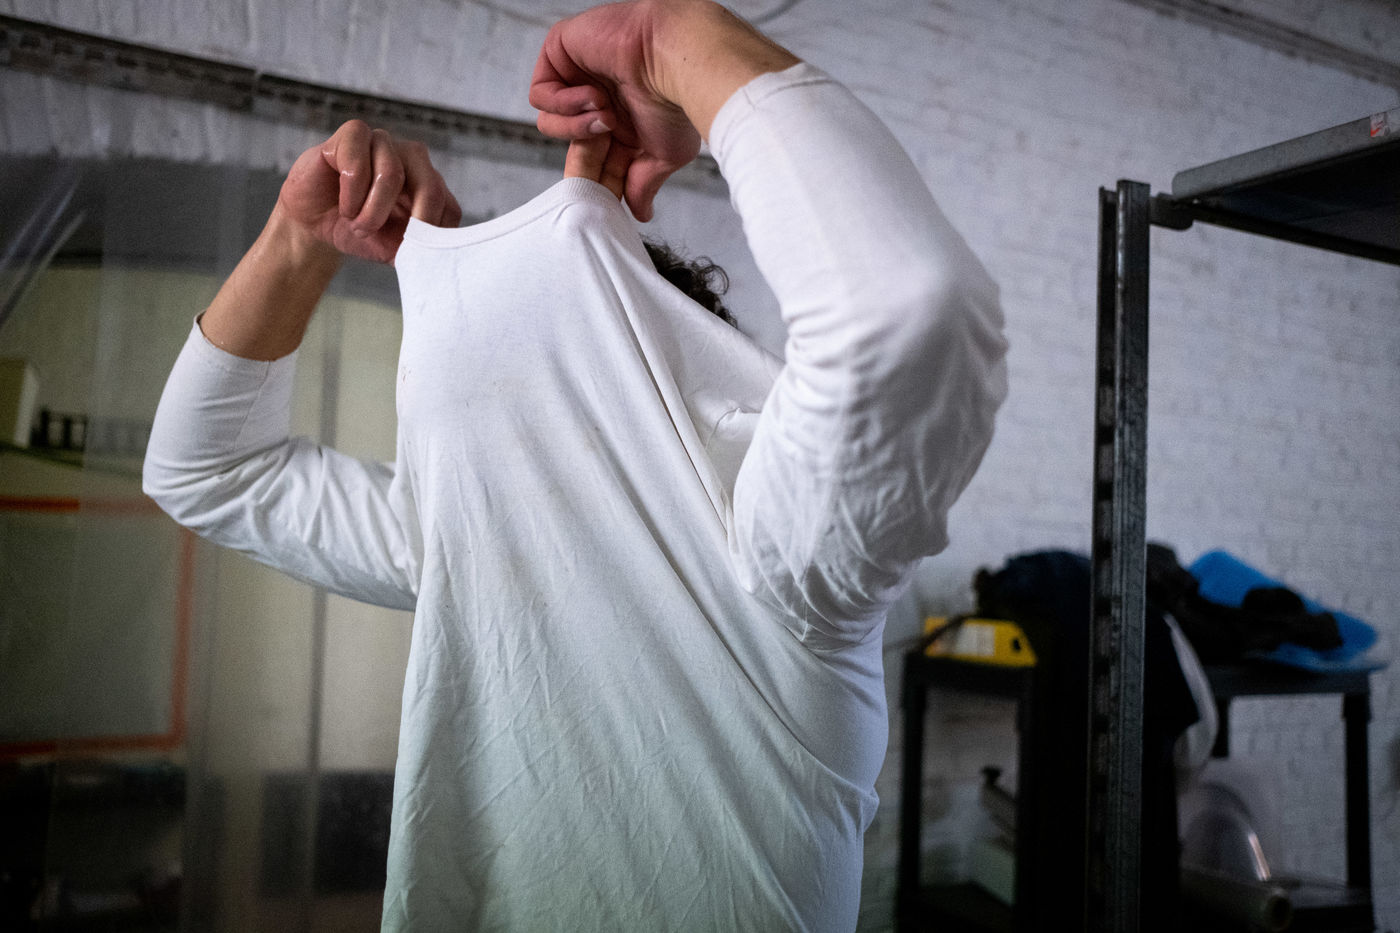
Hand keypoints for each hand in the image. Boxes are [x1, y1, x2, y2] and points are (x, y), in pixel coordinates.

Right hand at [277, 119, 461, 264]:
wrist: (312, 223)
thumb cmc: (356, 230)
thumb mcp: (393, 248)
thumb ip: (420, 250)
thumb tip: (439, 258)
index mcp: (428, 184)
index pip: (449, 208)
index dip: (428, 234)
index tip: (407, 251)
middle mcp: (412, 159)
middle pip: (431, 187)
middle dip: (408, 223)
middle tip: (382, 238)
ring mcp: (384, 142)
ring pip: (392, 175)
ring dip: (370, 212)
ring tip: (356, 224)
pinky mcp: (353, 134)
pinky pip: (358, 163)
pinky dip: (350, 193)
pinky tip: (343, 205)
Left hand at [530, 1, 798, 221]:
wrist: (674, 59)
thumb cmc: (676, 100)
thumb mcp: (664, 156)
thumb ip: (643, 183)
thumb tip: (641, 215)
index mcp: (623, 128)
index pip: (596, 164)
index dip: (598, 183)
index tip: (606, 201)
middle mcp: (599, 104)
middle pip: (571, 147)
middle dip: (586, 160)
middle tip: (604, 154)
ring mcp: (578, 78)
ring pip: (550, 123)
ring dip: (578, 127)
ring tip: (607, 116)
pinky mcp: (559, 54)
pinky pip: (540, 94)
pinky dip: (564, 103)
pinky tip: (594, 96)